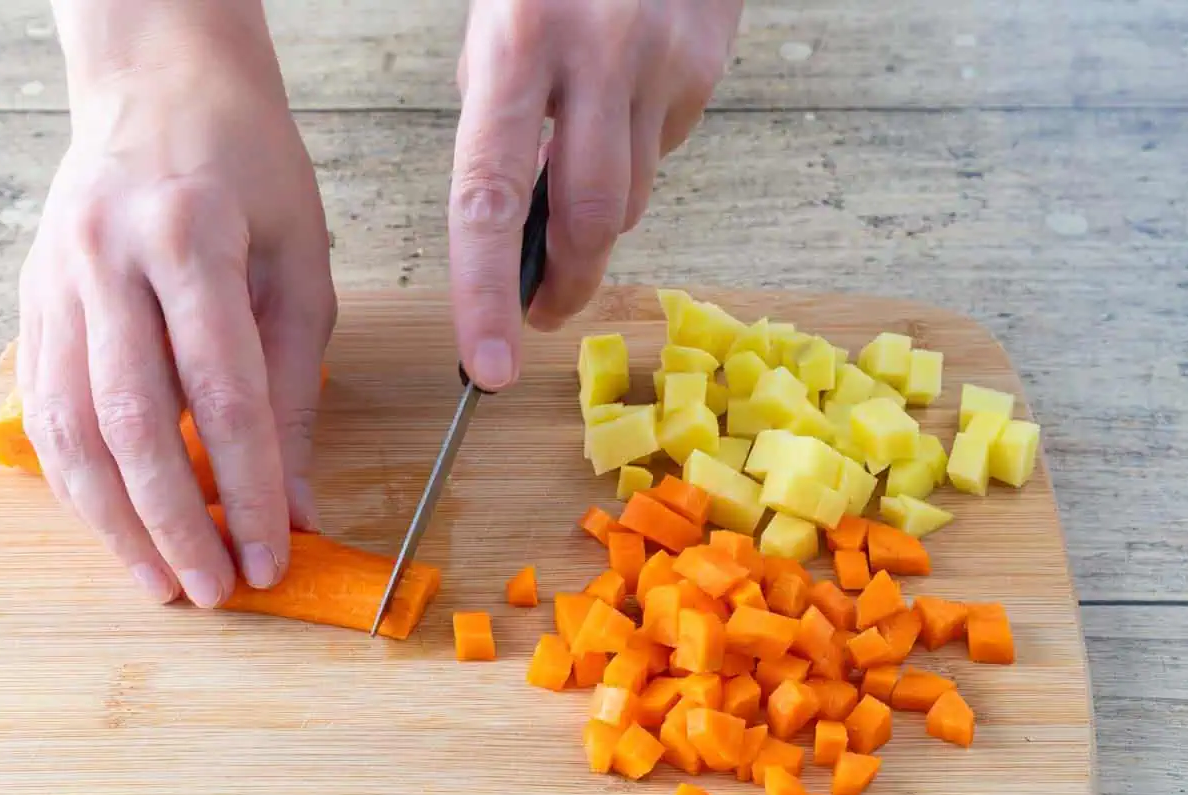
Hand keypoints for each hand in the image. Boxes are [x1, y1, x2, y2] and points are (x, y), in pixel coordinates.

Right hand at [19, 0, 334, 605]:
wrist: (156, 80)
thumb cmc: (247, 166)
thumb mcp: (300, 263)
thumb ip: (294, 388)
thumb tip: (295, 504)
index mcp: (192, 236)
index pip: (224, 393)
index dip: (247, 488)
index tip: (270, 557)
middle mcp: (109, 257)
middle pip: (134, 419)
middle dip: (173, 521)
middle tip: (211, 591)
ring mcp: (56, 276)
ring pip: (70, 422)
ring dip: (113, 517)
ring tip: (157, 578)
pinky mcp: (30, 296)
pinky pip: (42, 406)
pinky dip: (76, 477)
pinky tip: (112, 522)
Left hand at [451, 0, 741, 388]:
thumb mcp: (494, 19)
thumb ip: (497, 113)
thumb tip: (508, 221)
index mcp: (515, 43)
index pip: (488, 197)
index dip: (483, 294)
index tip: (485, 366)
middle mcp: (595, 56)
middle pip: (587, 219)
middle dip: (563, 284)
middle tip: (540, 313)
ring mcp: (661, 63)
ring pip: (633, 196)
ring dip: (600, 216)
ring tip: (578, 175)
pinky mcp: (704, 66)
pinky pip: (667, 148)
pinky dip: (640, 151)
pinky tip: (625, 104)